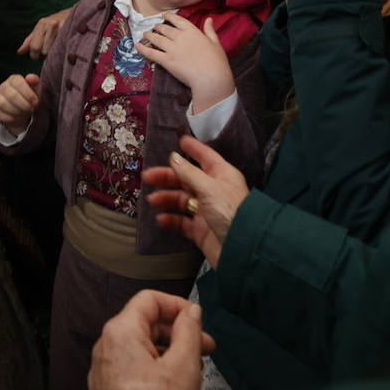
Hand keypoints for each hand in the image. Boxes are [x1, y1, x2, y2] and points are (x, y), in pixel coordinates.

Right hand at [0, 73, 41, 132]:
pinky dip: (8, 118)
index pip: (18, 82)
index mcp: (14, 79)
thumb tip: (31, 78)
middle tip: (31, 108)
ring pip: (3, 104)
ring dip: (16, 111)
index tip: (35, 101)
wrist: (23, 113)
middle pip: (11, 95)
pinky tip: (15, 118)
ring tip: (23, 113)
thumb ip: (35, 82)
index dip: (28, 93)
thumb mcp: (36, 90)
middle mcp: (3, 87)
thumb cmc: (29, 99)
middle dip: (24, 104)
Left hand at [17, 8, 70, 59]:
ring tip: (57, 48)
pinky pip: (63, 47)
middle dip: (44, 56)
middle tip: (48, 53)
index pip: (34, 47)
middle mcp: (50, 24)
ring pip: (53, 51)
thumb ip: (29, 41)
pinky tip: (64, 47)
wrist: (77, 13)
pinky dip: (62, 50)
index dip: (35, 55)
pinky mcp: (70, 30)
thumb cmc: (56, 24)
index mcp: (41, 24)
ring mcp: (61, 27)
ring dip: (54, 53)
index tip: (38, 56)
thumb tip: (19, 52)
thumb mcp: (41, 30)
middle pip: (43, 50)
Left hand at [87, 290, 215, 389]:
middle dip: (179, 332)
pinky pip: (134, 366)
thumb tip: (191, 312)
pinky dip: (156, 367)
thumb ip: (190, 331)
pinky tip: (175, 383)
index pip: (150, 299)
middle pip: (146, 323)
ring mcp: (105, 369)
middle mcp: (107, 346)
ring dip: (171, 351)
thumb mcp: (184, 365)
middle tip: (205, 347)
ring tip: (194, 369)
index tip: (197, 319)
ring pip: (142, 346)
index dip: (178, 305)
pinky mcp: (108, 388)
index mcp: (121, 332)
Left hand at [134, 14, 233, 112]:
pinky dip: (143, 49)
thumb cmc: (216, 61)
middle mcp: (180, 37)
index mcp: (192, 31)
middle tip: (154, 27)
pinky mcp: (166, 61)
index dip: (169, 16)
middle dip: (158, 27)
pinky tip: (137, 46)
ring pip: (157, 39)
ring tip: (145, 34)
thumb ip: (210, 30)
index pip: (178, 20)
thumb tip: (209, 19)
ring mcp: (171, 49)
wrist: (210, 77)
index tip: (164, 15)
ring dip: (149, 35)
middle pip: (165, 29)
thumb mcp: (215, 42)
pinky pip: (151, 53)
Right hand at [143, 135, 250, 267]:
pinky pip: (182, 222)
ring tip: (152, 200)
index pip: (206, 157)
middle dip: (168, 177)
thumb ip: (189, 173)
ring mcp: (206, 211)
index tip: (180, 140)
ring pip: (182, 200)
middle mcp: (213, 191)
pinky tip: (161, 219)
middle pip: (187, 179)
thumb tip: (174, 157)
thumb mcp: (209, 188)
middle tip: (148, 176)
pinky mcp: (200, 230)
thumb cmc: (230, 212)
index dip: (193, 149)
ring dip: (167, 198)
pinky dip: (171, 219)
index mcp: (221, 176)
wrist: (241, 249)